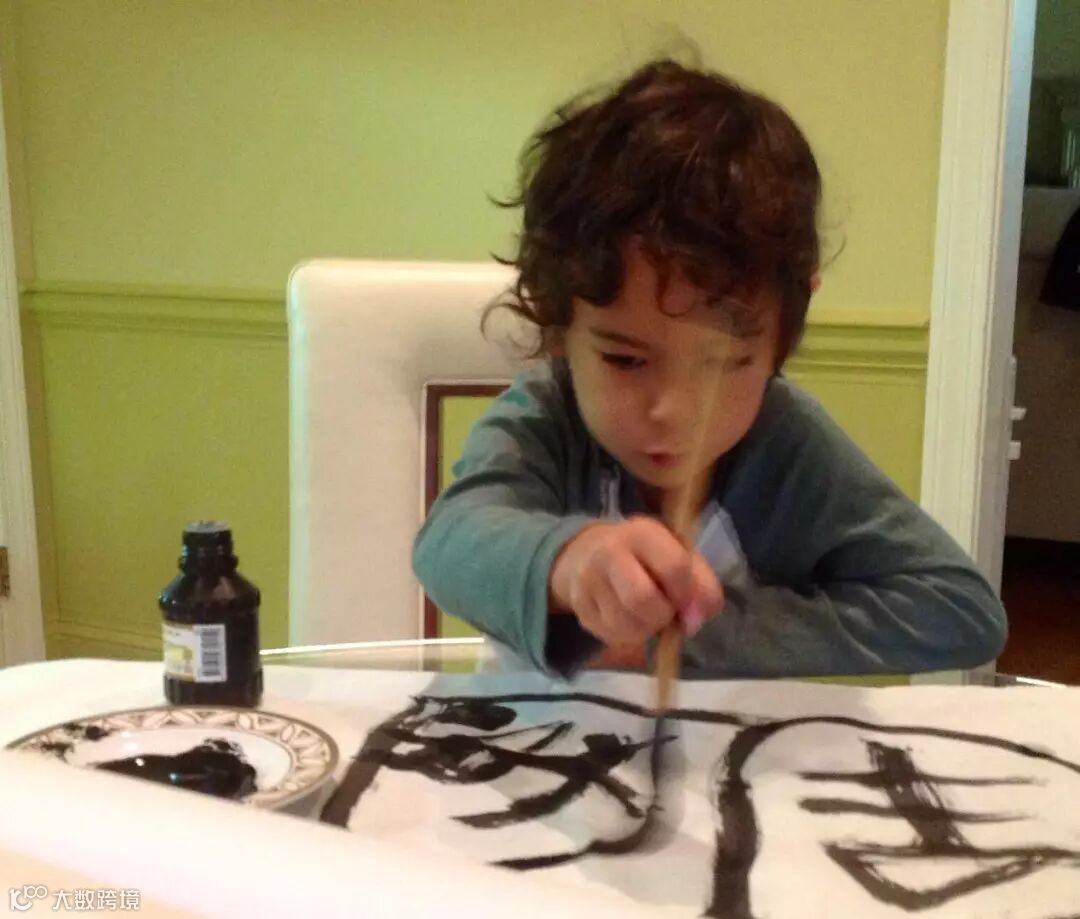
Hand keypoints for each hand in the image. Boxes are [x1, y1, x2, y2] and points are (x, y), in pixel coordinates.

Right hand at [549, 516, 722, 647]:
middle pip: (641, 599)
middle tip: (667, 612)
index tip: (687, 602)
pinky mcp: (580, 608)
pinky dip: (630, 636)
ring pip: (626, 625)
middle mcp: (609, 552)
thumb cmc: (647, 555)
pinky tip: (631, 619)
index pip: (674, 567)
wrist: (589, 552)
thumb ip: (702, 585)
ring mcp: (588, 581)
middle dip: (663, 616)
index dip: (687, 594)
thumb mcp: (681, 554)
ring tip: (649, 615)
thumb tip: (694, 622)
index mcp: (642, 532)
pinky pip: (612, 637)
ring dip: (647, 630)